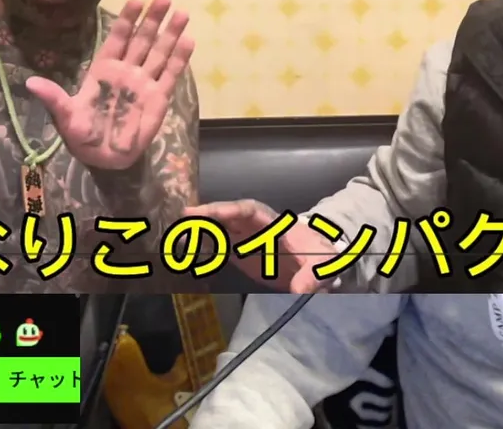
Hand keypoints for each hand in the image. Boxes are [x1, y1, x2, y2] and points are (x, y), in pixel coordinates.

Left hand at [27, 0, 194, 170]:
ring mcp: (145, 83)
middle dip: (152, 19)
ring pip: (160, 52)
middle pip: (142, 40)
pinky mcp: (159, 98)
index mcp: (104, 69)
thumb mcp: (65, 116)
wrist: (103, 159)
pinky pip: (171, 74)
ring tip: (182, 12)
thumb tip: (30, 83)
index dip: (127, 19)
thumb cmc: (81, 135)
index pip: (118, 38)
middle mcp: (126, 71)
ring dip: (170, 33)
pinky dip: (180, 58)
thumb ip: (54, 98)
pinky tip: (189, 40)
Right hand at [185, 200, 337, 292]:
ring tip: (177, 233)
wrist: (318, 261)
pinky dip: (203, 246)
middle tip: (184, 217)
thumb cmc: (321, 255)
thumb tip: (300, 292)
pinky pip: (219, 247)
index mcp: (275, 224)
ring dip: (201, 230)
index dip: (229, 211)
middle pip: (229, 216)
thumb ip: (314, 275)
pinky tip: (186, 249)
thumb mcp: (324, 264)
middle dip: (208, 215)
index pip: (249, 211)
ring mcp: (246, 240)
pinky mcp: (241, 254)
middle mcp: (256, 227)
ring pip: (220, 230)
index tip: (210, 213)